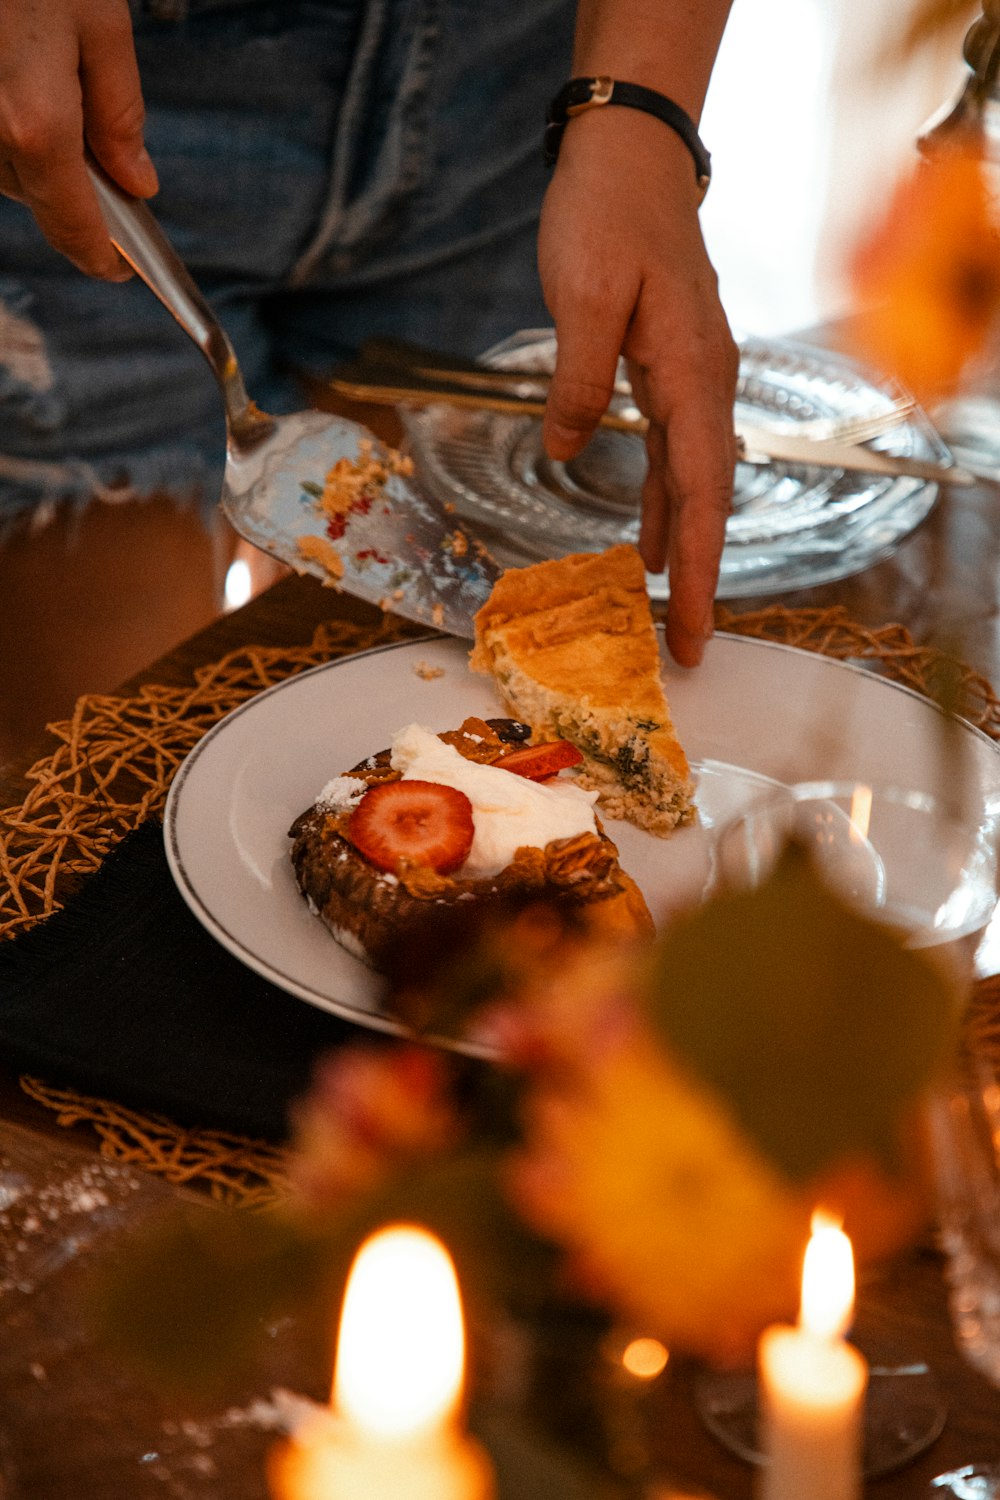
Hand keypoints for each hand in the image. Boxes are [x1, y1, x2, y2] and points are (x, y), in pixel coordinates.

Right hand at [0, 0, 157, 278]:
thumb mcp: (99, 22)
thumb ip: (120, 114)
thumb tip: (137, 183)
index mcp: (34, 124)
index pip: (73, 226)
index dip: (102, 256)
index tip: (121, 267)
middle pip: (36, 197)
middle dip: (75, 187)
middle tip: (105, 150)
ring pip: (3, 169)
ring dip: (35, 152)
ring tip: (51, 85)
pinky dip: (4, 125)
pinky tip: (17, 77)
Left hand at [539, 107, 737, 665]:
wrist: (631, 155)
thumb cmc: (606, 214)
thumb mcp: (580, 296)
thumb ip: (577, 381)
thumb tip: (567, 449)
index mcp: (691, 371)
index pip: (702, 488)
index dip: (702, 566)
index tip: (695, 627)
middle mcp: (705, 381)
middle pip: (710, 496)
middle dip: (703, 575)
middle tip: (690, 649)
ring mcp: (692, 376)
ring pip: (694, 480)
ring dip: (686, 545)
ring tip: (671, 613)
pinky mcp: (670, 369)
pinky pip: (674, 452)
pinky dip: (667, 501)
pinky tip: (653, 538)